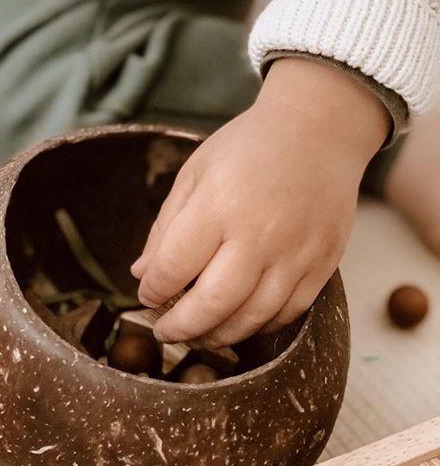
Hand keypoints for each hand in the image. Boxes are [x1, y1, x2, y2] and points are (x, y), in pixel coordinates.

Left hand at [131, 58, 389, 346]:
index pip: (173, 267)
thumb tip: (141, 275)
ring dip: (218, 336)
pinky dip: (260, 326)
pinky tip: (240, 321)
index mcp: (217, 205)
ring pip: (252, 318)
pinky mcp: (323, 263)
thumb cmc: (249, 146)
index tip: (147, 296)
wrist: (318, 129)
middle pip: (212, 304)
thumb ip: (167, 226)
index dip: (153, 291)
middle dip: (180, 328)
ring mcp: (296, 253)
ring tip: (199, 334)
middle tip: (165, 331)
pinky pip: (290, 313)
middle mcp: (258, 234)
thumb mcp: (195, 172)